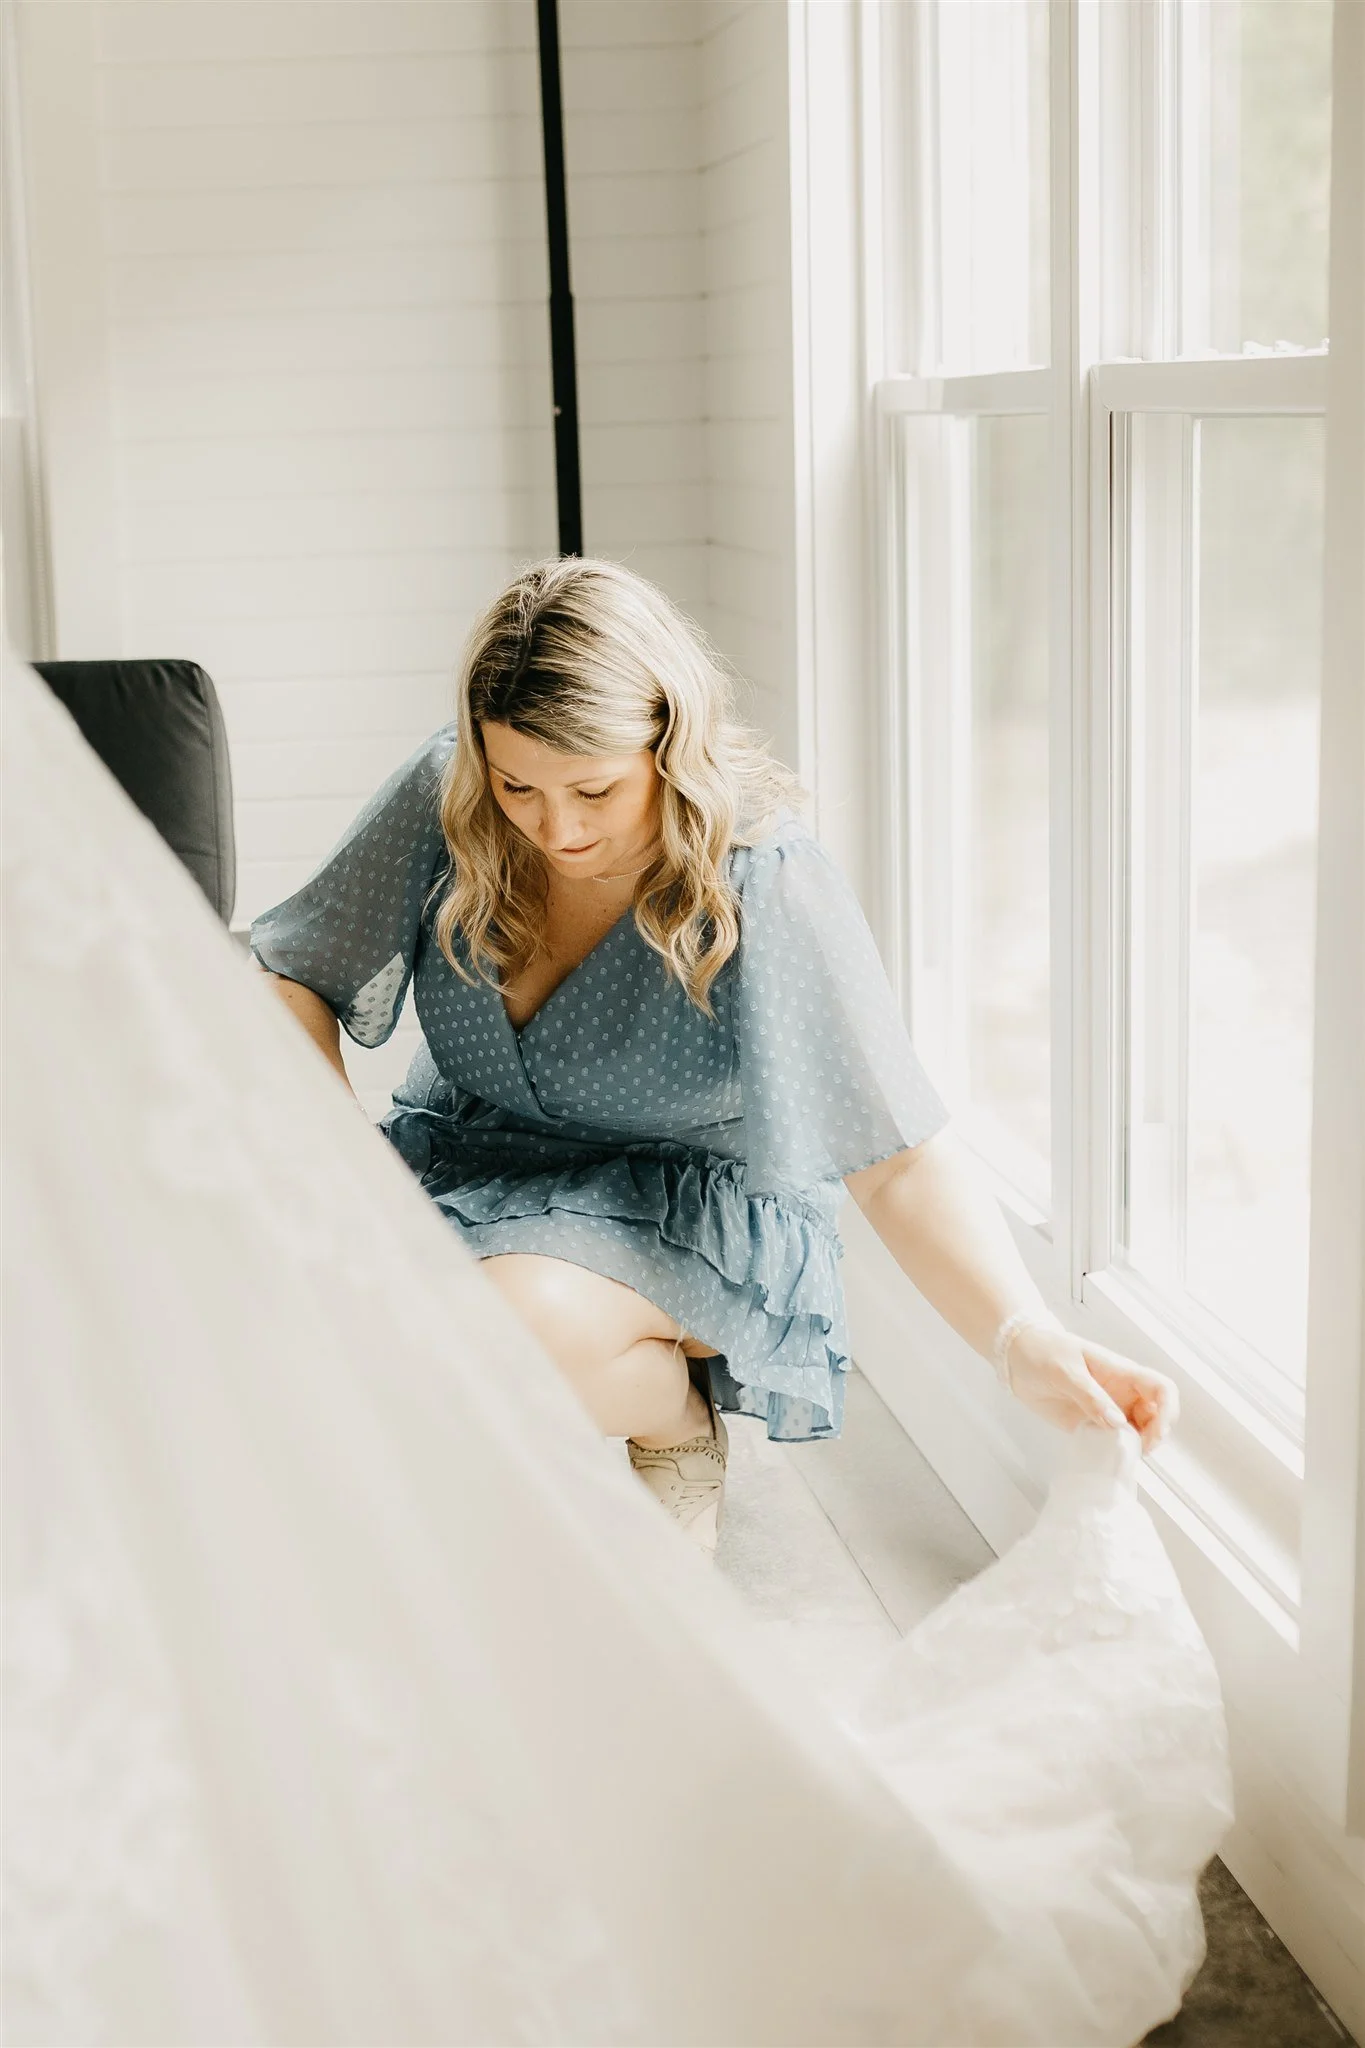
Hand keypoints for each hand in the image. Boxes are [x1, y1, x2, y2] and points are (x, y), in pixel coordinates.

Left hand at [1003, 1323, 1178, 1453]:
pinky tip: (1104, 1458)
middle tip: (1136, 1450)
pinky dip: (1114, 1452)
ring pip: (1136, 1431)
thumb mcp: (1065, 1371)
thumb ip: (1090, 1396)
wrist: (1017, 1357)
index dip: (1168, 1410)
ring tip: (1120, 1456)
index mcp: (1121, 1373)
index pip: (1161, 1388)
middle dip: (1154, 1435)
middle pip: (1155, 1416)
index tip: (1157, 1431)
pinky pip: (1111, 1441)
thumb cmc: (1044, 1352)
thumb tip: (1117, 1423)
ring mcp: (1107, 1410)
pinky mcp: (1090, 1424)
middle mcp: (1120, 1393)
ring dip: (1135, 1446)